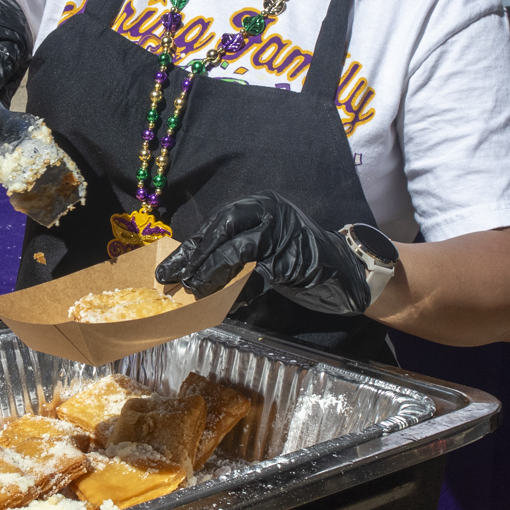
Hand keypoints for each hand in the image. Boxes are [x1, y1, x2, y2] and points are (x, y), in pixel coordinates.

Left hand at [154, 193, 373, 315]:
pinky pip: (258, 277)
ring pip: (239, 251)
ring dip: (213, 274)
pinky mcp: (295, 260)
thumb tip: (191, 268)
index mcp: (259, 204)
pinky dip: (239, 292)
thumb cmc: (295, 257)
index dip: (191, 247)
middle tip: (176, 282)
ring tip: (196, 292)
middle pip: (224, 231)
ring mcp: (284, 234)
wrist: (342, 269)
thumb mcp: (262, 244)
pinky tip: (225, 304)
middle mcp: (271, 212)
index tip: (168, 269)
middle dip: (197, 258)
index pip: (216, 223)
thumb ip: (233, 248)